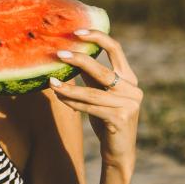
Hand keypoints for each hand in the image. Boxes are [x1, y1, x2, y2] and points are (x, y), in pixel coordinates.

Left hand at [48, 29, 142, 176]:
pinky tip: (60, 97)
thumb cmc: (106, 119)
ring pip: (92, 92)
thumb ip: (91, 76)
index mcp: (129, 78)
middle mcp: (133, 89)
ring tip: (51, 82)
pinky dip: (73, 102)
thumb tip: (70, 55)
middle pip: (102, 69)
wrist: (118, 152)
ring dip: (69, 87)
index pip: (116, 49)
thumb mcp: (99, 94)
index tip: (76, 31)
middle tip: (58, 54)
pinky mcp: (120, 119)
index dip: (97, 37)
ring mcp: (129, 104)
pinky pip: (90, 107)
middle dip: (78, 59)